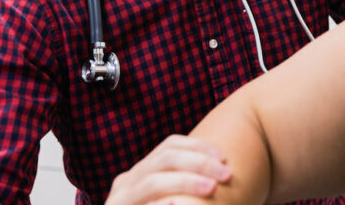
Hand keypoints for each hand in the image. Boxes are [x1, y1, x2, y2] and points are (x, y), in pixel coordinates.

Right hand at [105, 134, 231, 204]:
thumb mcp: (166, 198)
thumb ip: (181, 186)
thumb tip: (222, 173)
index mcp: (141, 172)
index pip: (169, 146)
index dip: (198, 146)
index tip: (224, 157)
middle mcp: (127, 182)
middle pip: (165, 159)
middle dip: (199, 162)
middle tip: (226, 174)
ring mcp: (118, 200)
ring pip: (153, 181)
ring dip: (186, 182)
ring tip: (211, 188)